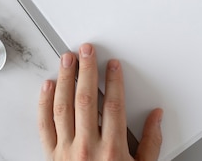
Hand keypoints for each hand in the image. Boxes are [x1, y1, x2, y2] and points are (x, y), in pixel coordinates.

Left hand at [38, 43, 162, 160]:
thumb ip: (152, 142)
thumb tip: (157, 116)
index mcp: (112, 149)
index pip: (113, 104)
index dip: (113, 81)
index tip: (112, 65)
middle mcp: (87, 147)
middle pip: (85, 99)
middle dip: (86, 70)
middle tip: (86, 50)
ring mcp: (66, 151)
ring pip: (62, 107)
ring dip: (64, 79)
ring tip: (67, 60)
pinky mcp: (51, 156)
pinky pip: (44, 125)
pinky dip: (44, 104)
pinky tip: (47, 86)